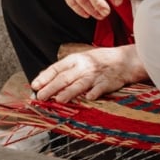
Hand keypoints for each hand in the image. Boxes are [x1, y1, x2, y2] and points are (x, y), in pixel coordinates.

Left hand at [31, 44, 145, 102]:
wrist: (124, 60)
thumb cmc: (99, 61)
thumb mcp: (80, 60)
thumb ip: (64, 70)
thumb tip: (43, 77)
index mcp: (75, 59)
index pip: (56, 68)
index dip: (45, 77)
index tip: (34, 86)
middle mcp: (83, 66)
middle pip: (65, 78)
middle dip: (52, 88)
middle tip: (41, 97)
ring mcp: (95, 75)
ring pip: (80, 84)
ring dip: (69, 92)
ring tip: (59, 100)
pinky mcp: (107, 82)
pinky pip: (100, 88)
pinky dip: (95, 93)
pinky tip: (89, 98)